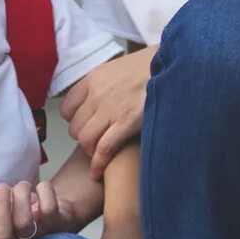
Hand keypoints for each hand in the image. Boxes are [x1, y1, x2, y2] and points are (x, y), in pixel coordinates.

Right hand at [0, 180, 59, 238]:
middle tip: (2, 188)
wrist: (46, 200)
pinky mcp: (57, 226)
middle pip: (1, 237)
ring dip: (20, 194)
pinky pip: (49, 210)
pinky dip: (44, 191)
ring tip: (22, 186)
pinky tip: (41, 187)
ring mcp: (37, 237)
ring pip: (24, 223)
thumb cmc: (12, 204)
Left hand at [60, 48, 152, 179]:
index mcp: (93, 79)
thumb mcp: (118, 68)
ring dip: (90, 151)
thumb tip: (97, 102)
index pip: (66, 108)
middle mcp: (97, 94)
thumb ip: (103, 85)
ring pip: (85, 139)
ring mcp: (110, 109)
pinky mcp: (127, 123)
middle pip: (75, 127)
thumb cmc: (149, 66)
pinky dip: (98, 163)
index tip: (85, 125)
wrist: (173, 65)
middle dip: (83, 138)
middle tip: (96, 141)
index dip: (74, 121)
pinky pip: (104, 149)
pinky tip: (97, 173)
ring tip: (100, 154)